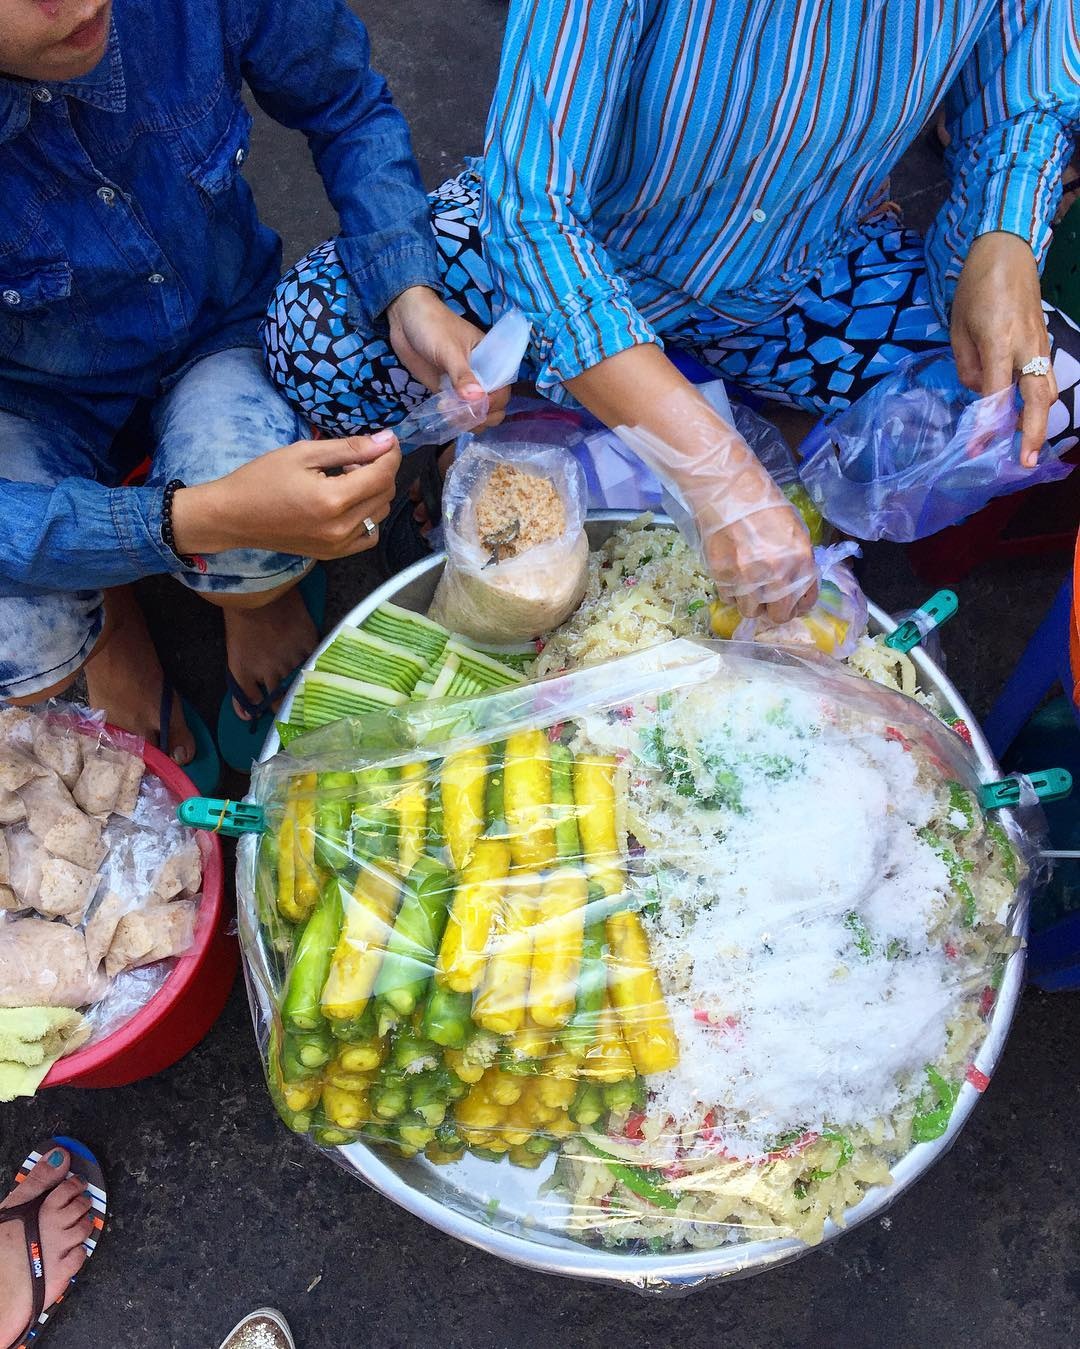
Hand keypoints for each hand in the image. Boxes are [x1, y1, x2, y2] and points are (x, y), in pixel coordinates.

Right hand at [171, 432, 401, 559]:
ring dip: (373, 491)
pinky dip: (368, 516)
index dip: (391, 454)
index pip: (382, 475)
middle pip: (385, 494)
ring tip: (346, 478)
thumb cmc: (262, 479)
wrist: (233, 517)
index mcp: (333, 500)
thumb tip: (386, 440)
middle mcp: (341, 528)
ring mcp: (339, 545)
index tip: (387, 440)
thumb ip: (349, 448)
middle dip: (381, 470)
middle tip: (354, 458)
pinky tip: (348, 503)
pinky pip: (369, 535)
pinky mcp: (334, 554)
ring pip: (380, 513)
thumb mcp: (304, 453)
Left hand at [386, 286, 508, 427]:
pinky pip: (459, 414)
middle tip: (464, 415)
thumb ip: (462, 375)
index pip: (504, 389)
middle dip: (483, 416)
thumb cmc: (432, 326)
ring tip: (451, 416)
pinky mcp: (449, 394)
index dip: (495, 402)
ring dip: (469, 422)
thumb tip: (478, 399)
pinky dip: (456, 421)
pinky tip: (445, 418)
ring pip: (478, 414)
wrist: (404, 319)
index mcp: (493, 360)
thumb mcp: (449, 349)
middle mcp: (484, 376)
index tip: (478, 407)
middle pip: (495, 407)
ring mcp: (466, 387)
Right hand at [697, 495, 818, 623]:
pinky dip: (732, 592)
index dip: (799, 605)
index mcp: (801, 562)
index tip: (793, 603)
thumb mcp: (795, 531)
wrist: (729, 492)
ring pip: (751, 611)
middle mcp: (776, 576)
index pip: (806, 602)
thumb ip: (799, 562)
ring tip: (749, 587)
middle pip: (778, 616)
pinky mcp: (723, 577)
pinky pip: (729, 599)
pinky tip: (733, 576)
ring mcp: (747, 579)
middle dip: (776, 610)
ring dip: (752, 603)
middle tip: (770, 602)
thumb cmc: (766, 506)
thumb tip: (797, 584)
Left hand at [951, 232, 1055, 467]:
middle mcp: (1026, 346)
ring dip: (1038, 419)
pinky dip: (1037, 399)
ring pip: (1047, 389)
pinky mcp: (1044, 341)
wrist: (1007, 250)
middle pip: (1038, 398)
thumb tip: (979, 394)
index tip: (975, 450)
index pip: (995, 395)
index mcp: (999, 342)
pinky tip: (1022, 412)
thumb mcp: (957, 327)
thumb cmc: (976, 286)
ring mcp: (1040, 344)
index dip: (986, 426)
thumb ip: (966, 366)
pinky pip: (1044, 377)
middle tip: (1026, 462)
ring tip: (1023, 444)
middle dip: (1033, 433)